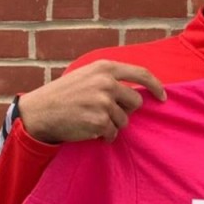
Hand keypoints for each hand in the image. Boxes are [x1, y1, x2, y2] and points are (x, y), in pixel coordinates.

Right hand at [17, 60, 165, 143]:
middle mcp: (106, 83)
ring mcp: (103, 102)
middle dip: (125, 110)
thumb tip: (140, 90)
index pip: (141, 74)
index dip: (156, 86)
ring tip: (91, 119)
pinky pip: (113, 133)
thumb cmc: (65, 95)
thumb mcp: (87, 76)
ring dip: (112, 124)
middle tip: (105, 112)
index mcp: (105, 68)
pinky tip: (88, 129)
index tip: (163, 97)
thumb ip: (111, 78)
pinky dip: (104, 135)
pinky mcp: (100, 121)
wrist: (40, 111)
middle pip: (136, 102)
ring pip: (125, 120)